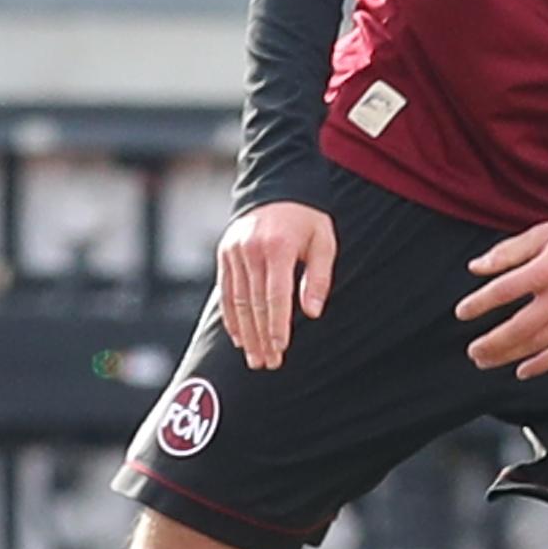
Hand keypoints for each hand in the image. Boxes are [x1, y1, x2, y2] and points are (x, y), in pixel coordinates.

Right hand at [214, 200, 334, 369]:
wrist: (276, 186)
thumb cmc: (307, 218)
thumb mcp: (323, 241)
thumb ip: (318, 278)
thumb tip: (312, 313)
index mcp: (277, 247)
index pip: (275, 295)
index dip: (278, 324)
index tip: (281, 348)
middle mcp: (251, 251)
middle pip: (255, 304)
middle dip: (262, 337)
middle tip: (269, 363)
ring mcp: (234, 252)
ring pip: (238, 302)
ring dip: (246, 333)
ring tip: (255, 358)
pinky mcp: (224, 254)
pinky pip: (225, 292)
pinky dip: (231, 317)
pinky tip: (239, 337)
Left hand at [456, 206, 547, 377]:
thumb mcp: (542, 232)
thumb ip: (507, 252)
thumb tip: (477, 268)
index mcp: (547, 269)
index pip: (503, 292)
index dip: (478, 305)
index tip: (462, 312)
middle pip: (518, 328)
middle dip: (491, 343)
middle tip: (472, 350)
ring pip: (537, 343)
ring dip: (509, 355)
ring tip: (487, 360)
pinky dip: (542, 364)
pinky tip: (523, 370)